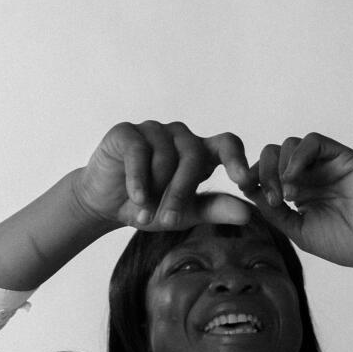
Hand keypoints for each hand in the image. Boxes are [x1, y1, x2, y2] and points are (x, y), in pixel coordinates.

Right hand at [72, 120, 257, 231]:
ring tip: (143, 215)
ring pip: (166, 156)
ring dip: (155, 190)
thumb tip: (249, 214)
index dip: (237, 158)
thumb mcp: (183, 213)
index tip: (242, 181)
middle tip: (168, 221)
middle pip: (193, 156)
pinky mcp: (128, 132)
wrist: (103, 205)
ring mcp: (154, 131)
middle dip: (181, 192)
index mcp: (200, 152)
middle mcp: (180, 136)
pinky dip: (138, 179)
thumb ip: (214, 209)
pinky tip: (135, 197)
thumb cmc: (148, 206)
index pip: (228, 144)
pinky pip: (139, 152)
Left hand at [249, 133, 352, 268]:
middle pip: (273, 153)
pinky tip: (293, 179)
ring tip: (285, 195)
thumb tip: (247, 191)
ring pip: (291, 144)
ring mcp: (327, 164)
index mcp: (297, 188)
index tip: (244, 190)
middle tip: (270, 198)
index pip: (266, 169)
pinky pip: (314, 142)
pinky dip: (297, 156)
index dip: (252, 175)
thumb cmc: (341, 243)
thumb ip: (273, 211)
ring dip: (279, 166)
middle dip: (263, 172)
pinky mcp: (344, 157)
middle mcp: (310, 172)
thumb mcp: (296, 229)